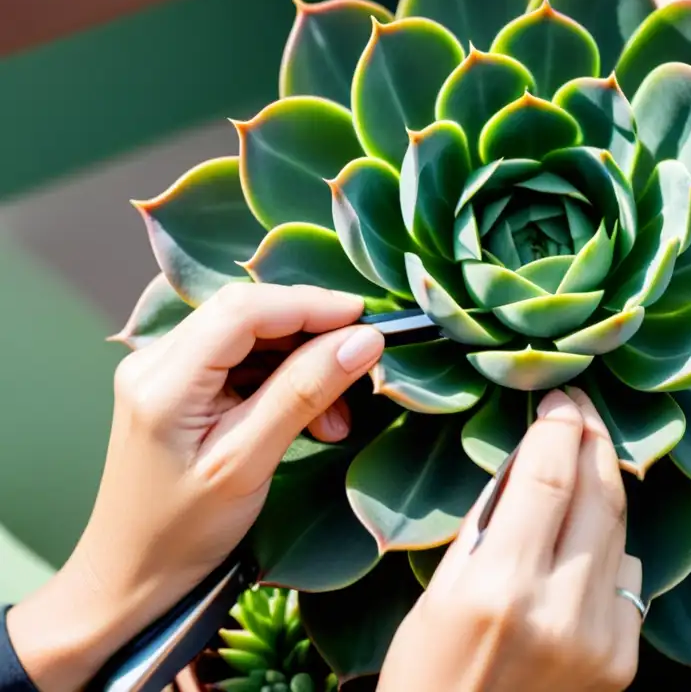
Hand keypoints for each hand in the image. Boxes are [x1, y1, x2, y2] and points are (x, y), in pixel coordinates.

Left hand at [7, 283, 384, 690]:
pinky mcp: (178, 387)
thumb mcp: (249, 463)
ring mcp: (163, 371)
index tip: (367, 321)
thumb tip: (364, 341)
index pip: (244, 310)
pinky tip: (312, 418)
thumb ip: (303, 393)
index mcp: (163, 379)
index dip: (309, 305)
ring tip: (336, 419)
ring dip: (303, 364)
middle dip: (311, 336)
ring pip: (251, 338)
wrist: (131, 575)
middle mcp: (155, 361)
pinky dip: (283, 382)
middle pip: (248, 315)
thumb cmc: (185, 532)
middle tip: (360, 370)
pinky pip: (242, 362)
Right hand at [379, 388, 642, 691]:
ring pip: (621, 531)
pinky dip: (608, 548)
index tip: (558, 398)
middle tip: (582, 409)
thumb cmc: (427, 673)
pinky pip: (627, 578)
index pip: (550, 476)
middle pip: (601, 493)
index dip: (559, 425)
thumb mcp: (441, 586)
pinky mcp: (624, 663)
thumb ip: (491, 517)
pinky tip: (583, 542)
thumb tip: (532, 453)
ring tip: (581, 462)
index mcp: (500, 587)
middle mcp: (562, 611)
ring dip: (603, 488)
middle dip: (593, 439)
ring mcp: (603, 641)